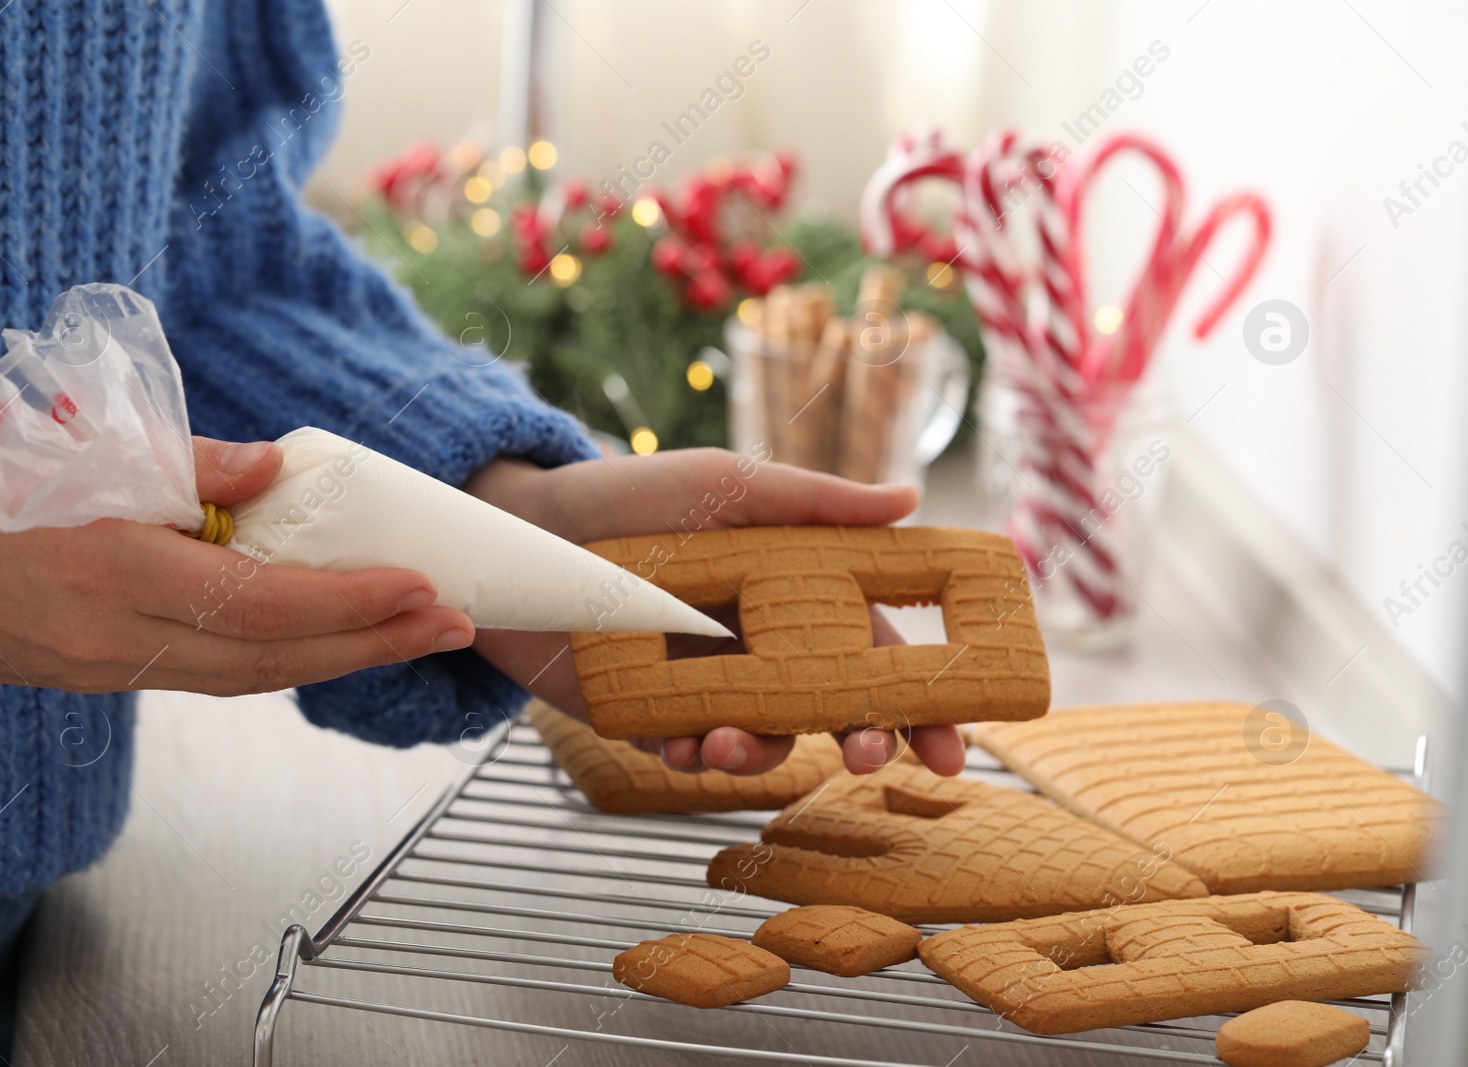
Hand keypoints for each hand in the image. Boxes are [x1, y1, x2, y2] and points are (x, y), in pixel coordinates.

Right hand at [0, 427, 474, 694]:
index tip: (428, 591)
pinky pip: (202, 675)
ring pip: (243, 677)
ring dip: (332, 658)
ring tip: (404, 635)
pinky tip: (311, 638)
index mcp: (114, 572)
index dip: (356, 602)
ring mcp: (100, 671)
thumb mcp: (65, 447)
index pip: (267, 601)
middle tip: (454, 626)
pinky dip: (269, 658)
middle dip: (374, 646)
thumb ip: (182, 462)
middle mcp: (116, 641)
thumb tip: (276, 471)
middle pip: (273, 659)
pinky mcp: (87, 678)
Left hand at [466, 447, 966, 778]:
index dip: (923, 696)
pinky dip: (695, 759)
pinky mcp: (651, 717)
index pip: (877, 646)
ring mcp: (708, 682)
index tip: (954, 743)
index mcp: (792, 587)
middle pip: (837, 706)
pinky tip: (681, 745)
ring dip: (762, 755)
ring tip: (722, 743)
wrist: (513, 537)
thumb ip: (814, 502)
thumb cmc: (622, 497)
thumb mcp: (723, 486)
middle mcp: (761, 641)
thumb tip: (912, 496)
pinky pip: (691, 754)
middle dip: (865, 740)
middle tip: (869, 758)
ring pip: (766, 740)